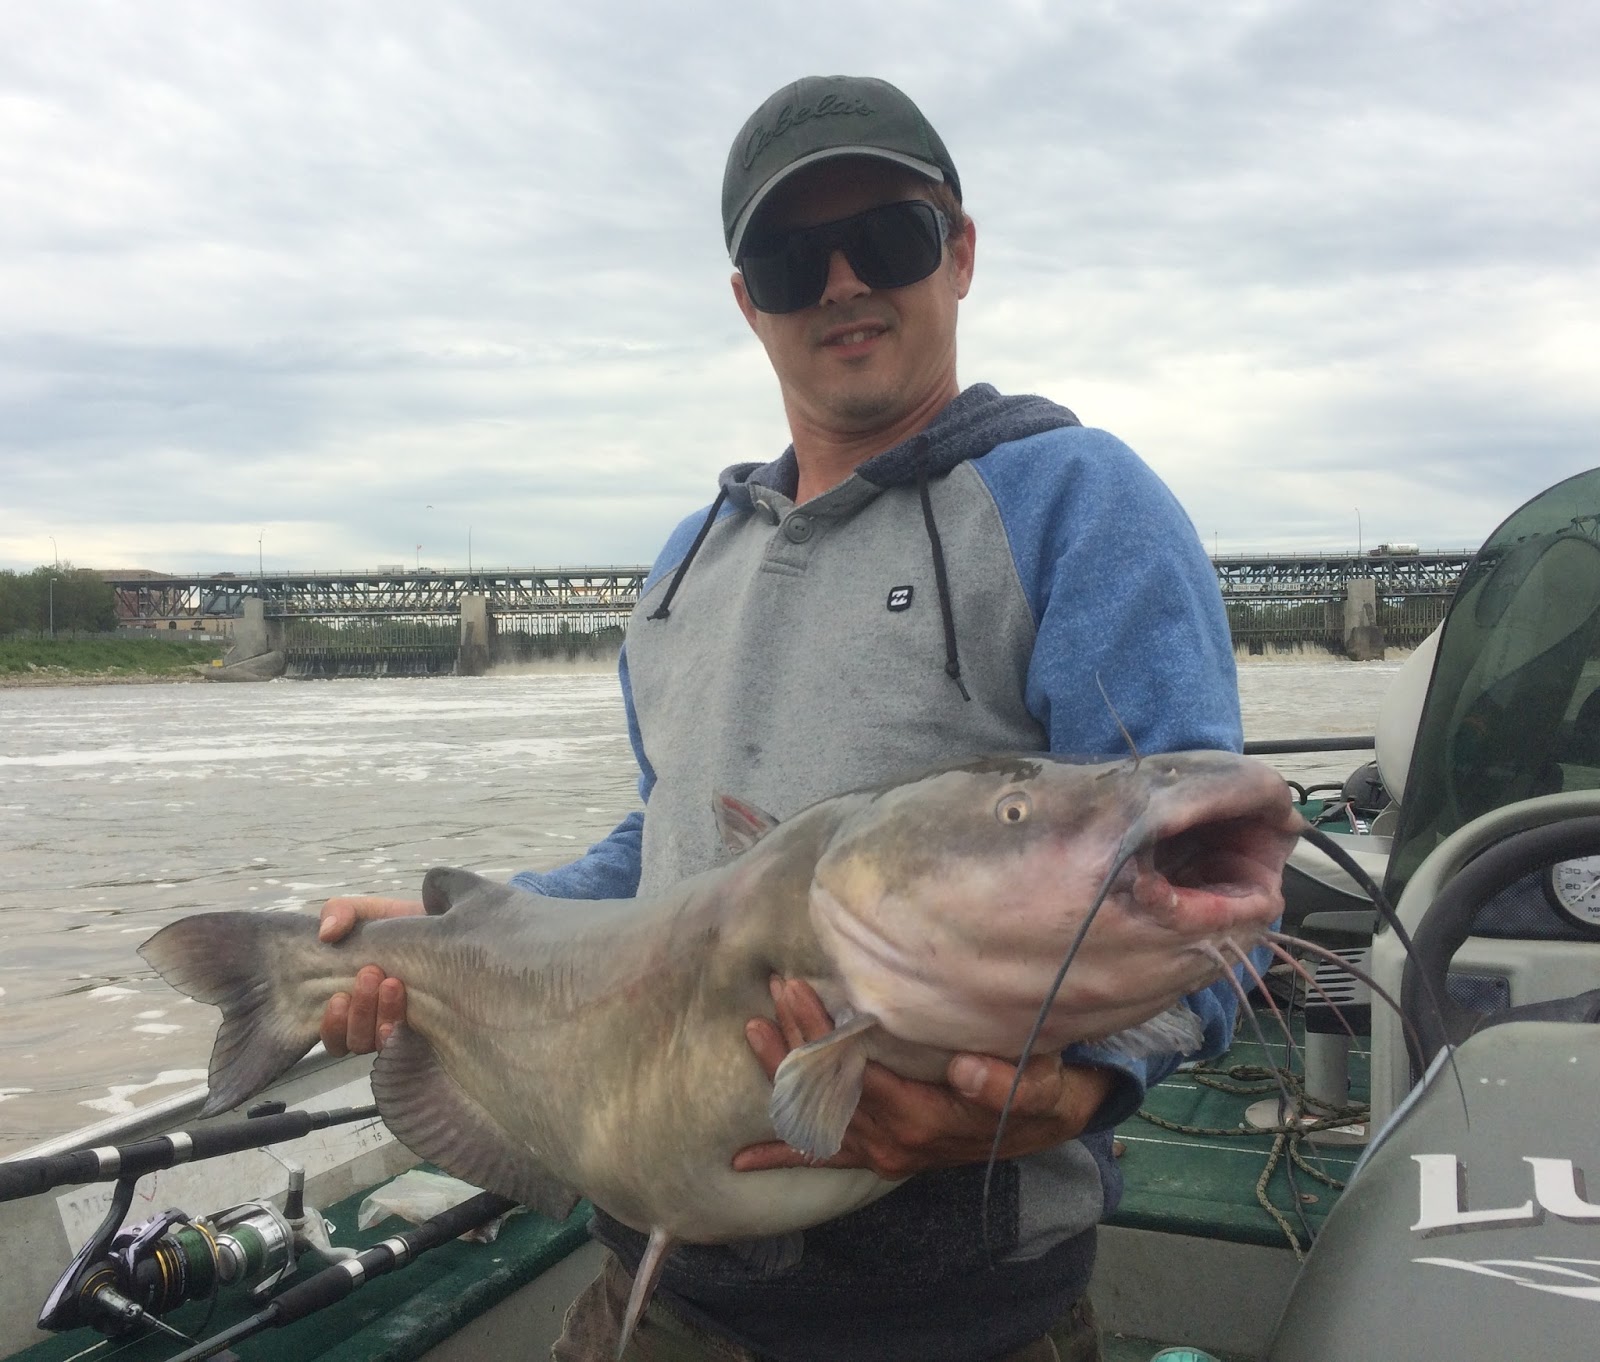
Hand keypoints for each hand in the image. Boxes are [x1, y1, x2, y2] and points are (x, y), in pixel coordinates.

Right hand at [316, 897, 422, 1055]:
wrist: (443, 924)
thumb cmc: (397, 925)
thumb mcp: (365, 912)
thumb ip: (339, 913)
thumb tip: (326, 934)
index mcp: (352, 1002)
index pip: (333, 1033)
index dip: (332, 1025)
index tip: (339, 997)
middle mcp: (373, 1022)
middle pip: (355, 1040)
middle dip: (360, 1011)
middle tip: (371, 974)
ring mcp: (400, 1027)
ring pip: (380, 1043)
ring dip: (381, 1016)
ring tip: (392, 984)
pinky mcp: (429, 1028)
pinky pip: (409, 1044)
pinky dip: (400, 1034)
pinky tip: (403, 1018)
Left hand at [733, 978, 1115, 1179]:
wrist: (1041, 1123)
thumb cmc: (1037, 1092)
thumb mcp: (1039, 1084)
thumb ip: (1005, 1082)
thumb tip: (963, 1068)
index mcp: (921, 1118)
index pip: (854, 1072)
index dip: (820, 1033)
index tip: (797, 990)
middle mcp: (891, 1140)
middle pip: (826, 1090)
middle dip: (794, 1040)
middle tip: (775, 991)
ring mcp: (880, 1151)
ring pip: (814, 1116)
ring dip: (781, 1075)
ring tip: (753, 1030)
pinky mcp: (877, 1154)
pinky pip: (822, 1155)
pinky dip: (781, 1154)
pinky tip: (742, 1159)